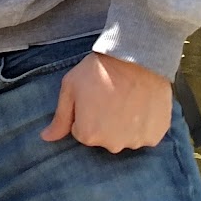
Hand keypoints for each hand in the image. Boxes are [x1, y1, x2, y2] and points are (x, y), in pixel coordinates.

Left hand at [41, 52, 172, 152]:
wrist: (136, 56)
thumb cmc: (100, 70)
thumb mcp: (71, 87)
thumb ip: (60, 117)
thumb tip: (46, 138)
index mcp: (88, 134)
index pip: (81, 132)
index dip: (86, 114)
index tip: (94, 98)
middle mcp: (112, 144)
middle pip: (104, 138)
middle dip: (105, 122)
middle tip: (111, 97)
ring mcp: (136, 141)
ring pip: (126, 137)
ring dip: (126, 124)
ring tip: (128, 99)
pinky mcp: (155, 135)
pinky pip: (146, 135)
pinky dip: (145, 124)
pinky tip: (142, 104)